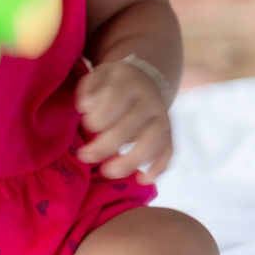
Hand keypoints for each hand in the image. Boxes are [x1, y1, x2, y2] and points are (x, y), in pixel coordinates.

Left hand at [74, 60, 172, 184]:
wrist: (146, 79)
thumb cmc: (114, 83)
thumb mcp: (99, 75)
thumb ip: (89, 89)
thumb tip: (85, 107)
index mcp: (130, 82)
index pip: (115, 99)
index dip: (98, 116)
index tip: (87, 126)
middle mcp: (150, 99)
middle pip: (131, 125)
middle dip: (105, 145)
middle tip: (85, 156)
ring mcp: (162, 117)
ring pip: (153, 141)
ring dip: (131, 160)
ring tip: (109, 172)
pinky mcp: (169, 133)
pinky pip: (169, 151)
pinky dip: (158, 167)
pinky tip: (142, 179)